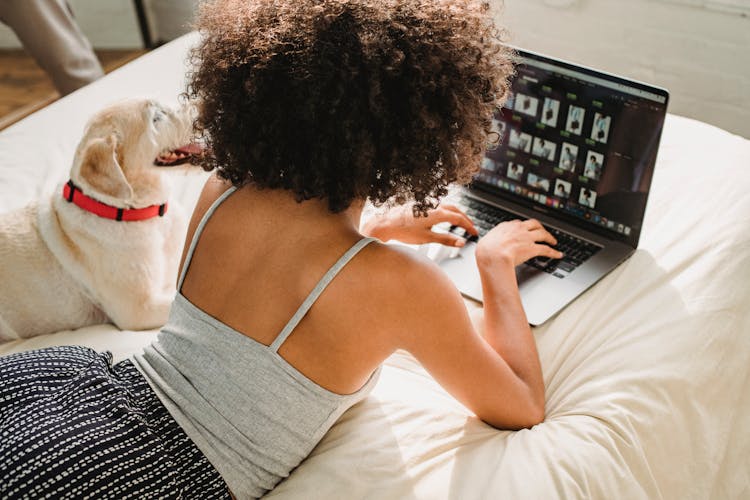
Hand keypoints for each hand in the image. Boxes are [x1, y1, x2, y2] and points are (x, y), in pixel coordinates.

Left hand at [362, 203, 477, 246]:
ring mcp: (427, 205)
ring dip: (456, 214)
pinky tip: (444, 219)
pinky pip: (439, 207)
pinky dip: (447, 212)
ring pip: (447, 207)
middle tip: (471, 228)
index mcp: (438, 213)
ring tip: (461, 223)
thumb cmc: (403, 231)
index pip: (459, 218)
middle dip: (465, 219)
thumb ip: (446, 240)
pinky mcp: (421, 206)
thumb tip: (461, 242)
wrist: (386, 224)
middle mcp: (434, 206)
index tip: (475, 233)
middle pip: (455, 210)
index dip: (469, 226)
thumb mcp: (427, 238)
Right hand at [475, 219, 562, 268]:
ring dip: (549, 237)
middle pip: (533, 224)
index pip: (518, 223)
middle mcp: (518, 229)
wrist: (492, 256)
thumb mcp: (486, 241)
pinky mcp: (533, 248)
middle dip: (540, 227)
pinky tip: (557, 254)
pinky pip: (546, 249)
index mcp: (506, 227)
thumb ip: (490, 241)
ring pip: (542, 234)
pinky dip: (553, 252)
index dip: (524, 226)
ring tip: (553, 241)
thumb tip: (487, 245)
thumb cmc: (486, 251)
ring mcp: (526, 238)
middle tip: (542, 231)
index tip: (525, 229)